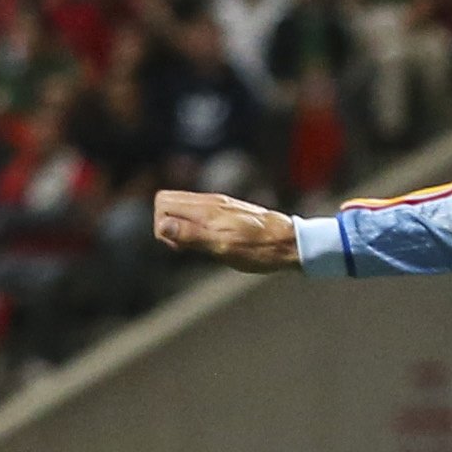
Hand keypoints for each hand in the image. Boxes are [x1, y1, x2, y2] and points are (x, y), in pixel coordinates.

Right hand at [153, 190, 300, 271]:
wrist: (290, 242)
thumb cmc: (259, 249)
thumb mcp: (223, 247)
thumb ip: (192, 235)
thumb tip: (163, 226)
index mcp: (207, 209)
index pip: (163, 203)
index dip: (161, 226)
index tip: (177, 245)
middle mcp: (211, 202)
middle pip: (169, 202)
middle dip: (166, 225)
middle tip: (182, 247)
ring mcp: (219, 206)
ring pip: (183, 208)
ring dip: (180, 228)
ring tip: (196, 247)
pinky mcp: (227, 212)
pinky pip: (198, 213)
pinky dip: (194, 227)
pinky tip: (209, 242)